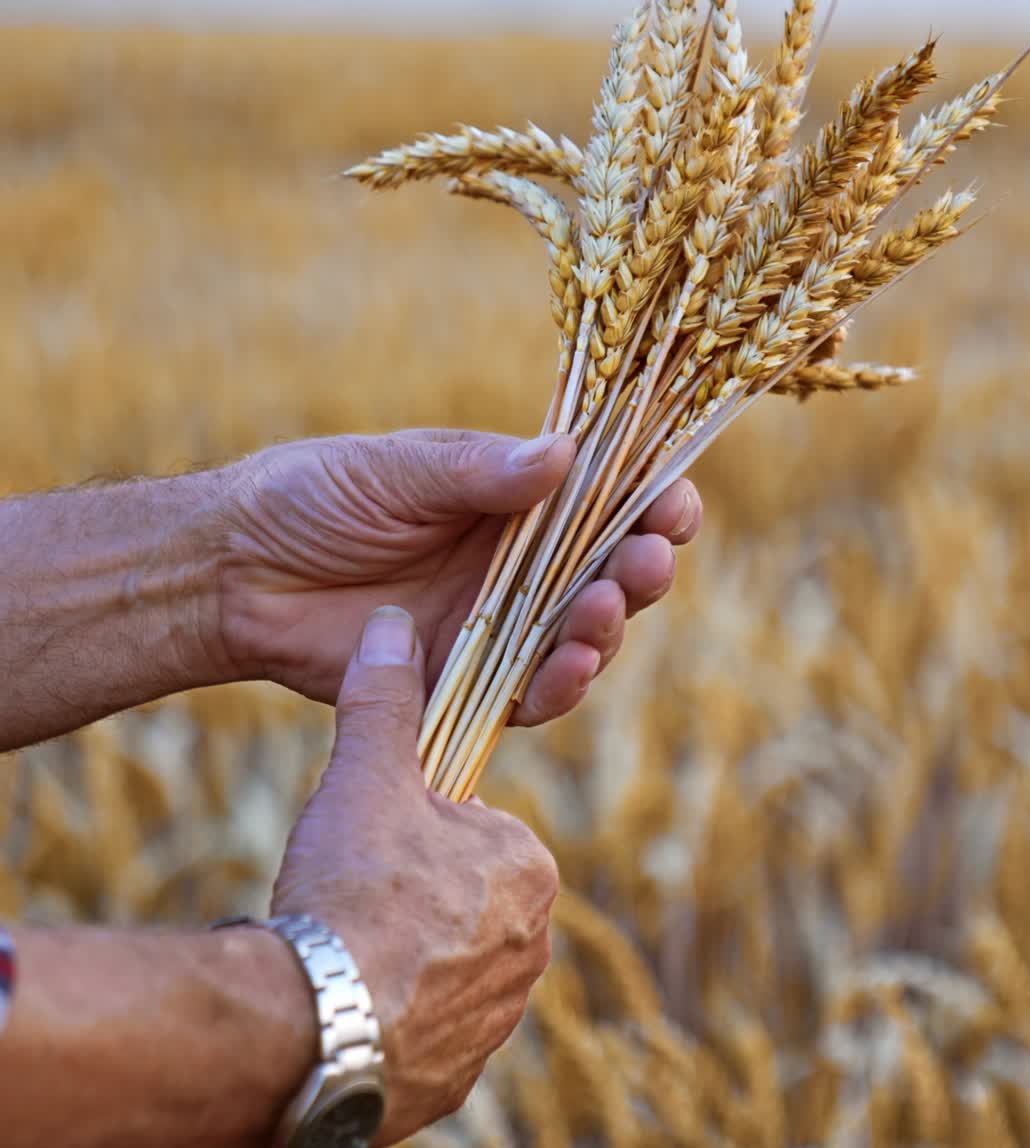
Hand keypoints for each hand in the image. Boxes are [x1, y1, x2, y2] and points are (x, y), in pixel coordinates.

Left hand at [213, 429, 701, 722]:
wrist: (236, 574)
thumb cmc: (310, 498)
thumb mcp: (393, 470)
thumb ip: (476, 473)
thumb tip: (566, 455)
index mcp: (511, 500)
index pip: (602, 500)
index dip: (648, 501)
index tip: (674, 501)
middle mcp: (519, 564)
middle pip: (608, 571)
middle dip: (641, 567)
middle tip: (646, 560)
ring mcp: (500, 625)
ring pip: (582, 635)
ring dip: (608, 625)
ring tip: (604, 607)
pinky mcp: (470, 680)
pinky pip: (532, 692)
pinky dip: (560, 683)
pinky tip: (572, 664)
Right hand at [271, 606, 556, 1144]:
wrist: (314, 1025)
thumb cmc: (353, 887)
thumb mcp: (368, 778)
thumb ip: (385, 703)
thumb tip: (391, 625)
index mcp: (529, 869)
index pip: (473, 832)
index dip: (412, 832)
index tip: (368, 847)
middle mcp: (535, 949)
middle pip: (459, 902)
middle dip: (409, 899)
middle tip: (347, 900)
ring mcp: (499, 1022)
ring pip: (440, 970)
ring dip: (396, 962)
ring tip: (338, 955)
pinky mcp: (458, 1081)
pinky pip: (422, 1037)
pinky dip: (386, 1024)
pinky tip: (342, 1011)